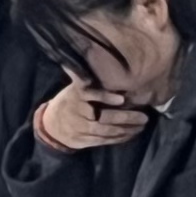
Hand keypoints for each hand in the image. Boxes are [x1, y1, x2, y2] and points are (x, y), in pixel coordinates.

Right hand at [35, 81, 150, 154]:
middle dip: (125, 118)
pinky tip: (132, 134)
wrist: (51, 125)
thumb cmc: (69, 101)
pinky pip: (105, 140)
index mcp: (75, 97)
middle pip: (103, 118)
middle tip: (144, 116)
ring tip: (142, 124)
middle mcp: (78, 114)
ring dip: (127, 129)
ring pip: (107, 131)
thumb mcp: (73, 89)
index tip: (121, 99)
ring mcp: (81, 129)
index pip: (89, 95)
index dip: (104, 97)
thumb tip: (92, 55)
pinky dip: (120, 138)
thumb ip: (85, 80)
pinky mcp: (85, 140)